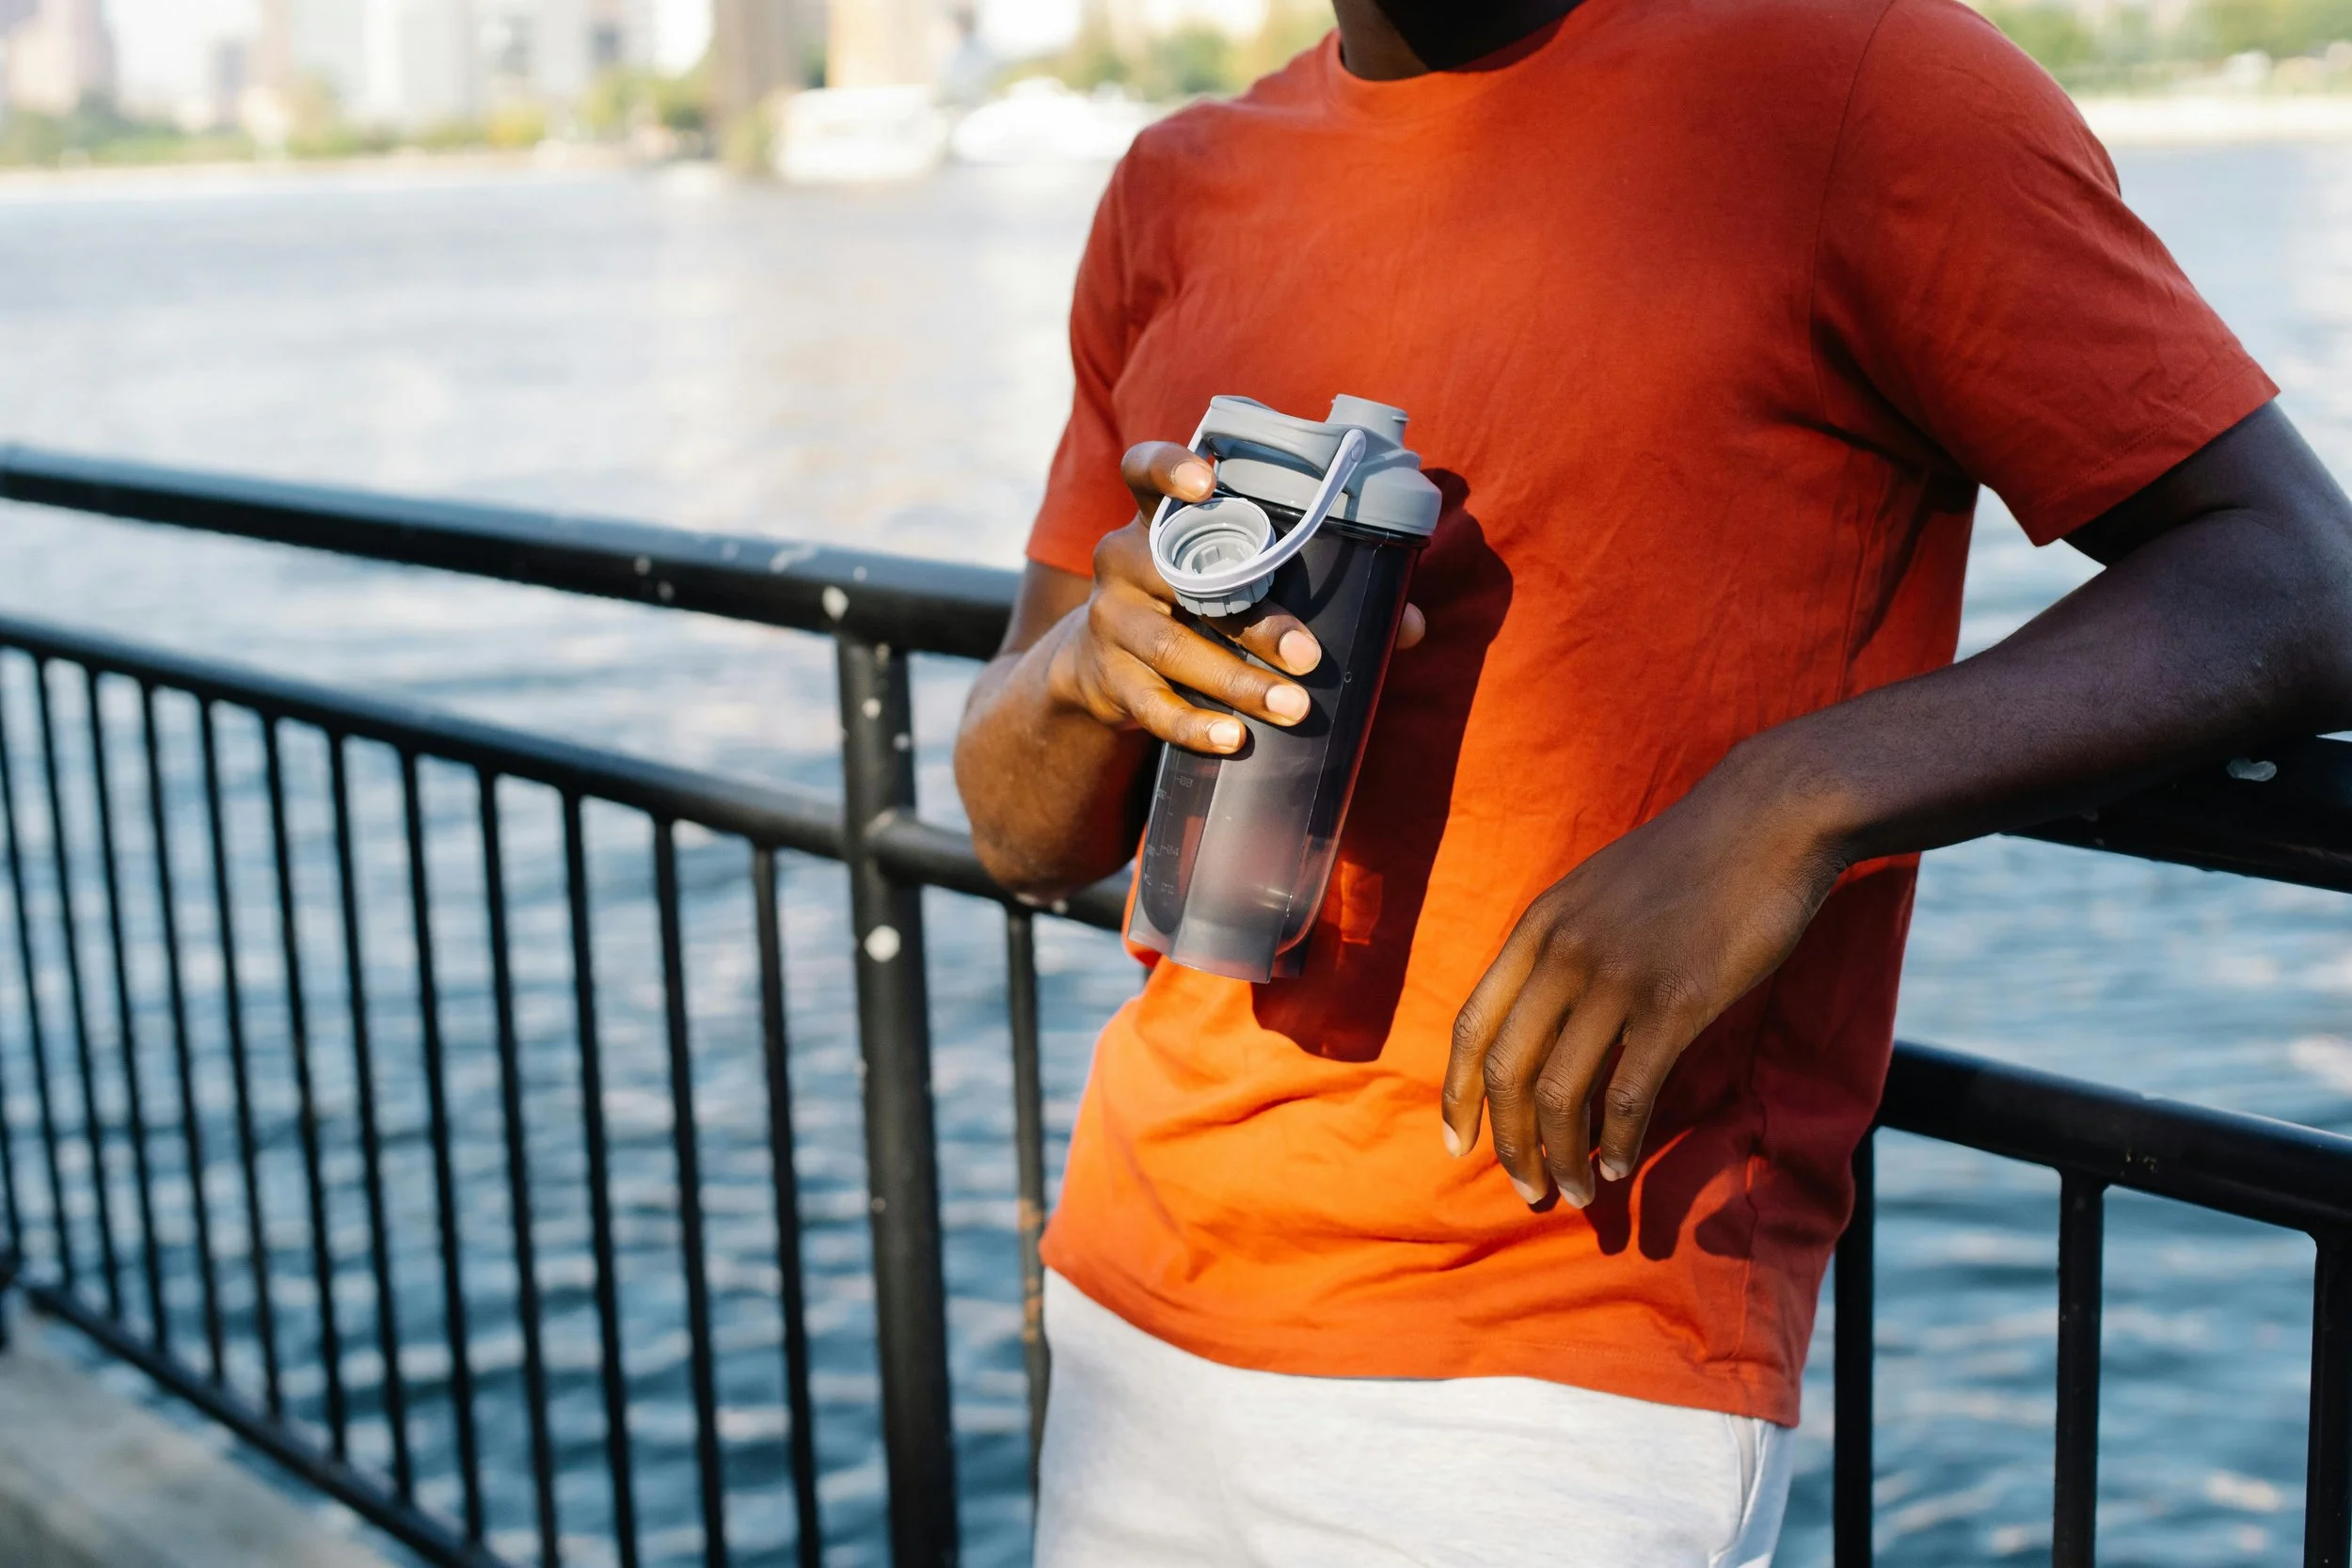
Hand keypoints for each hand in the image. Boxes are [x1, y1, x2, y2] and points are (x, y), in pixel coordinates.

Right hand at [1044, 440, 1425, 752]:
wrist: (1102, 669)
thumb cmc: (1199, 607)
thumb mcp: (1238, 583)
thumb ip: (1321, 589)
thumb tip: (1412, 625)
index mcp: (1161, 521)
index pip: (1146, 473)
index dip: (1170, 468)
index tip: (1205, 481)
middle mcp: (1125, 560)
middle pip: (1186, 579)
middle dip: (1255, 621)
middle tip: (1310, 657)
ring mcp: (1113, 621)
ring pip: (1175, 649)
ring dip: (1238, 683)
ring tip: (1294, 709)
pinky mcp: (1108, 679)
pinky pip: (1152, 705)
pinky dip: (1195, 725)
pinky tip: (1234, 738)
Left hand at [1441, 752, 1848, 1206]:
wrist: (1768, 817)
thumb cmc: (1690, 860)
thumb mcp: (1598, 892)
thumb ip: (1563, 949)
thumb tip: (1544, 1022)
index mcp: (1537, 927)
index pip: (1471, 1025)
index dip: (1457, 1093)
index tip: (1456, 1143)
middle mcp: (1562, 954)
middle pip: (1506, 1071)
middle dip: (1509, 1144)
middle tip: (1527, 1191)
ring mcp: (1616, 978)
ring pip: (1561, 1092)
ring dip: (1561, 1156)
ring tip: (1576, 1193)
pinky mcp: (1676, 1001)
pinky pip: (1629, 1092)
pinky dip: (1619, 1140)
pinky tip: (1622, 1164)